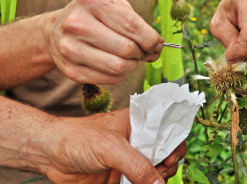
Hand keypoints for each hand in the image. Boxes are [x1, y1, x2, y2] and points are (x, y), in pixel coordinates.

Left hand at [43, 108, 185, 183]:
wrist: (50, 154)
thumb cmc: (78, 138)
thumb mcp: (111, 148)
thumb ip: (137, 166)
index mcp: (138, 123)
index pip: (167, 130)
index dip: (174, 143)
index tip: (171, 157)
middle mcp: (137, 141)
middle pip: (165, 153)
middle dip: (168, 164)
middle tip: (161, 171)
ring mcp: (129, 159)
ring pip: (155, 171)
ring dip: (157, 179)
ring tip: (150, 182)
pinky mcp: (121, 175)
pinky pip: (140, 183)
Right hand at [46, 0, 163, 84]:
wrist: (55, 32)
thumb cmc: (92, 18)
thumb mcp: (113, 7)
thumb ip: (136, 23)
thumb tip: (156, 46)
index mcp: (92, 2)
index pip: (132, 26)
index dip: (151, 40)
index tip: (157, 45)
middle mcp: (77, 24)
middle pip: (127, 49)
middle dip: (142, 53)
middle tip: (143, 52)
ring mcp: (70, 49)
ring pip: (118, 67)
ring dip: (132, 66)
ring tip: (130, 59)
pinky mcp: (70, 70)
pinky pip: (108, 79)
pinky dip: (120, 75)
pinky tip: (117, 65)